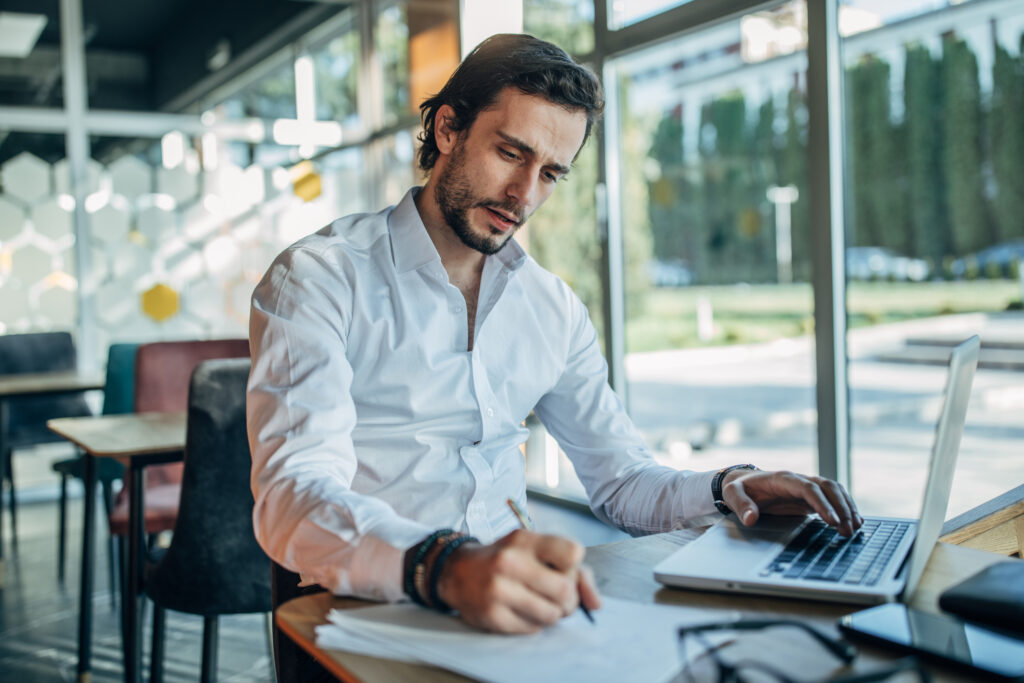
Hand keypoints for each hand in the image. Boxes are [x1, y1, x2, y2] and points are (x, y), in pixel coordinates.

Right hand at [436, 529, 601, 633]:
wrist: (458, 572)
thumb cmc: (506, 559)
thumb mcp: (537, 551)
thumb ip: (575, 572)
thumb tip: (596, 604)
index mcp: (525, 539)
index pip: (573, 553)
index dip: (573, 567)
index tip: (562, 569)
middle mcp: (510, 561)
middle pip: (565, 590)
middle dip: (569, 599)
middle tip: (558, 598)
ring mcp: (499, 590)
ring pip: (552, 614)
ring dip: (554, 614)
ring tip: (541, 605)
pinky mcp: (492, 615)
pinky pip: (533, 628)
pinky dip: (534, 624)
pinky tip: (522, 611)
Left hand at [722, 469, 862, 535]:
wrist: (743, 483)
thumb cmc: (739, 488)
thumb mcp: (733, 494)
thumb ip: (740, 505)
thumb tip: (750, 519)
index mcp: (783, 479)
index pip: (809, 488)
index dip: (823, 504)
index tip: (833, 520)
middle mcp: (799, 480)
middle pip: (828, 488)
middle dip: (841, 507)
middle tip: (848, 530)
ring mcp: (807, 487)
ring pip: (834, 491)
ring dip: (847, 508)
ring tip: (854, 529)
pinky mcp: (810, 497)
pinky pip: (833, 498)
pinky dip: (846, 508)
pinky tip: (855, 523)